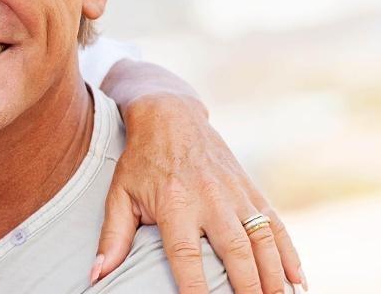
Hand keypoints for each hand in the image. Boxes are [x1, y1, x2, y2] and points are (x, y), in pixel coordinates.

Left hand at [93, 61, 304, 293]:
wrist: (171, 117)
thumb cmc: (141, 162)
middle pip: (235, 251)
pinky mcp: (252, 190)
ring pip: (263, 240)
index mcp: (175, 204)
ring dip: (274, 275)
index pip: (185, 254)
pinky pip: (277, 225)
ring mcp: (236, 195)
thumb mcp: (119, 195)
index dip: (194, 285)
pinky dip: (290, 253)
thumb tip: (96, 274)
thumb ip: (112, 238)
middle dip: (247, 287)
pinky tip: (297, 278)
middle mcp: (210, 200)